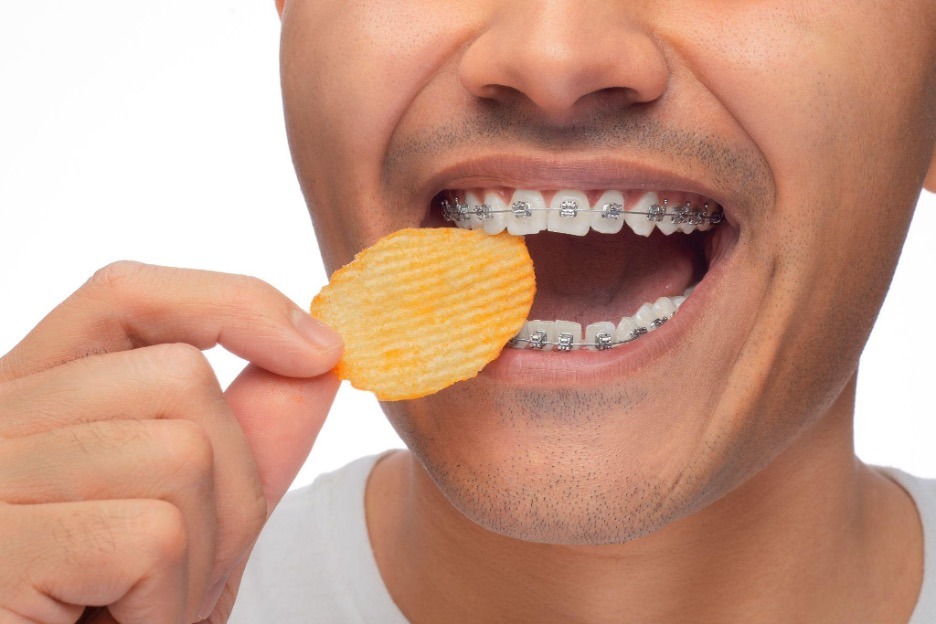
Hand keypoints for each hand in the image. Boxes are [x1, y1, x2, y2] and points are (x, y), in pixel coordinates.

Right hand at [0, 261, 342, 623]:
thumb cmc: (116, 614)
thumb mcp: (200, 517)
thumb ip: (252, 434)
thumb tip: (321, 357)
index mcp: (31, 398)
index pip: (127, 297)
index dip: (232, 304)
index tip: (320, 350)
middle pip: (178, 378)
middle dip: (233, 484)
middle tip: (185, 568)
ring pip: (180, 453)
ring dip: (203, 554)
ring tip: (145, 606)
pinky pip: (154, 536)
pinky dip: (169, 601)